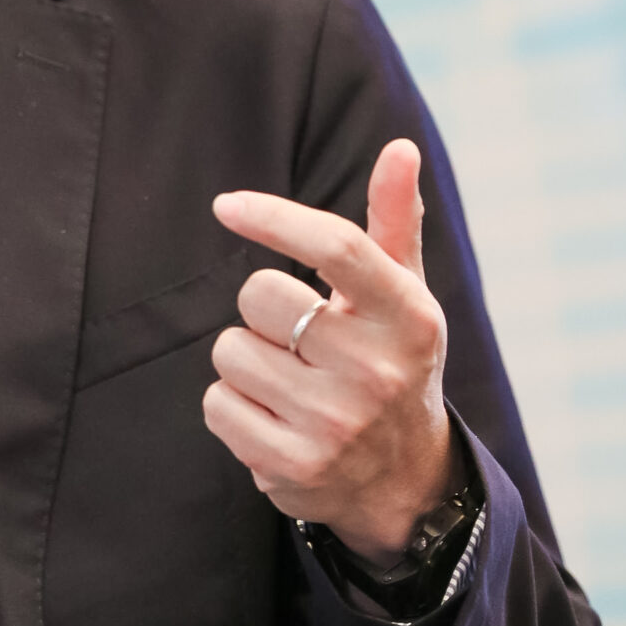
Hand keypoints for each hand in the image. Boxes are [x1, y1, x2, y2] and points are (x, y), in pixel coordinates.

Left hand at [204, 139, 459, 568]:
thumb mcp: (404, 294)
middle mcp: (377, 369)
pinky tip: (273, 418)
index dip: (274, 217)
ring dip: (244, 360)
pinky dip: (231, 407)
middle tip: (296, 335)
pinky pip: (216, 404)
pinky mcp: (294, 465)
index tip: (226, 206)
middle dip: (262, 308)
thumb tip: (399, 147)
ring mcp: (336, 422)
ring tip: (289, 381)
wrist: (402, 479)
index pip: (335, 245)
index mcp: (409, 316)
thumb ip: (393, 220)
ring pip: (229, 350)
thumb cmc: (391, 361)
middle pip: (260, 294)